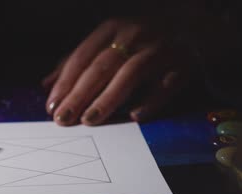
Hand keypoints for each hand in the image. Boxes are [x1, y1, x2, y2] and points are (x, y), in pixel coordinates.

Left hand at [43, 18, 190, 125]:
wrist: (194, 25)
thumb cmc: (143, 37)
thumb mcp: (108, 38)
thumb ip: (78, 59)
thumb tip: (47, 83)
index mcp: (112, 28)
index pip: (81, 58)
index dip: (65, 83)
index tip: (51, 107)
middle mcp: (133, 35)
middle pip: (101, 67)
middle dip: (79, 95)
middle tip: (62, 119)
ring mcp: (159, 49)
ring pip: (129, 74)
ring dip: (108, 98)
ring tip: (89, 120)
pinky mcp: (183, 64)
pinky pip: (166, 85)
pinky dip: (151, 100)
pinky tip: (135, 116)